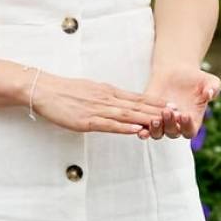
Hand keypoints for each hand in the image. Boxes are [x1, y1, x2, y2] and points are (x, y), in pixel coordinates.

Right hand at [29, 71, 169, 134]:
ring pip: (127, 115)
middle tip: (178, 113)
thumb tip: (118, 104)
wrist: (43, 89)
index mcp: (107, 92)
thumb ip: (105, 98)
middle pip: (136, 105)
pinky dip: (125, 128)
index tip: (172, 105)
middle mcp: (106, 99)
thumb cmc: (63, 91)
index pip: (136, 97)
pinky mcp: (86, 120)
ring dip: (146, 119)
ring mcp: (97, 109)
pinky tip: (137, 131)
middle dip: (158, 109)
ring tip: (164, 122)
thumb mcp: (89, 90)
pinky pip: (109, 125)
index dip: (155, 102)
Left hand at [141, 66, 220, 139]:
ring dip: (155, 129)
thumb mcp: (210, 82)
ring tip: (155, 119)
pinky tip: (140, 129)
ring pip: (157, 133)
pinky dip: (142, 131)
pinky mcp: (147, 114)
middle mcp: (177, 124)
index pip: (190, 131)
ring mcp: (161, 121)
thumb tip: (210, 93)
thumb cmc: (197, 79)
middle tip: (168, 112)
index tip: (185, 114)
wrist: (177, 72)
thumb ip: (213, 88)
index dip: (187, 125)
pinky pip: (144, 127)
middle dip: (170, 124)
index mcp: (192, 121)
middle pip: (172, 133)